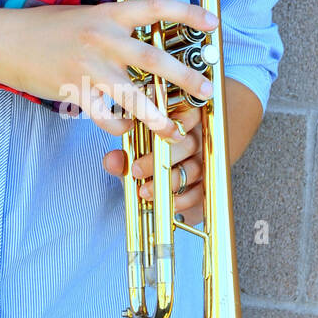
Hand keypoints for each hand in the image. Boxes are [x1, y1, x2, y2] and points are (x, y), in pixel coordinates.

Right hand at [0, 0, 217, 142]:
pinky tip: (124, 128)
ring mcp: (88, 65)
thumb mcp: (83, 15)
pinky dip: (117, 125)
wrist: (4, 40)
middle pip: (153, 58)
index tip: (214, 23)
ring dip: (157, 115)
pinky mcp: (73, 88)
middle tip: (207, 89)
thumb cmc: (44, 27)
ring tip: (175, 130)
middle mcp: (103, 37)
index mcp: (109, 14)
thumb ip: (113, 24)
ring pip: (132, 94)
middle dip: (184, 76)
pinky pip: (103, 114)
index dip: (188, 14)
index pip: (156, 8)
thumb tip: (141, 29)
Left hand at [102, 102, 205, 225]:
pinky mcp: (205, 188)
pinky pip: (197, 192)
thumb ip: (122, 160)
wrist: (153, 196)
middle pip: (188, 144)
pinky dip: (179, 200)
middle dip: (161, 158)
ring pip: (193, 168)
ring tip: (144, 191)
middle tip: (137, 170)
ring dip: (168, 180)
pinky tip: (162, 202)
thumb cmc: (143, 169)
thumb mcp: (130, 163)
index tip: (157, 133)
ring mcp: (204, 165)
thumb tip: (112, 160)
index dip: (178, 121)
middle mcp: (197, 142)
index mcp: (180, 126)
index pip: (188, 114)